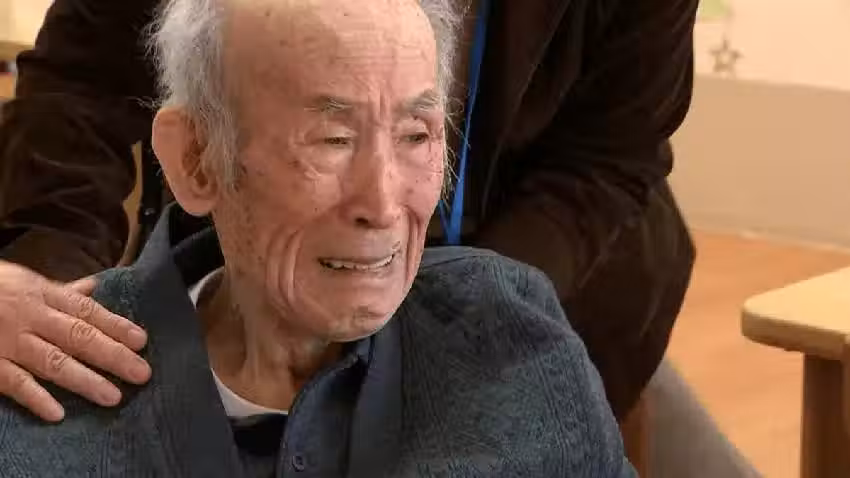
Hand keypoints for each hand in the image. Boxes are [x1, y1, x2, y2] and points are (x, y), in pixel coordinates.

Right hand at [0, 261, 150, 421]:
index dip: (116, 326)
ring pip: (52, 361)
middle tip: (142, 373)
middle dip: (112, 356)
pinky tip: (56, 413)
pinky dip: (34, 397)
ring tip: (113, 397)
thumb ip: (60, 292)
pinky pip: (12, 382)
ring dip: (84, 380)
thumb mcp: (23, 281)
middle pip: (78, 337)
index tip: (142, 341)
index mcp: (42, 294)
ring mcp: (7, 341)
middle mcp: (29, 316)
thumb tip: (93, 289)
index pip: (87, 312)